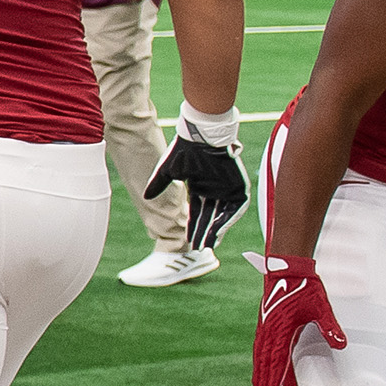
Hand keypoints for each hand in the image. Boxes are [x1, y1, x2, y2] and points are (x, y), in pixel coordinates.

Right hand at [144, 105, 249, 249]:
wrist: (203, 138)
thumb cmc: (185, 151)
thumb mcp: (167, 172)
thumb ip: (158, 184)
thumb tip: (146, 197)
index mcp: (200, 185)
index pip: (197, 211)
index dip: (192, 225)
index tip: (188, 240)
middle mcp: (215, 189)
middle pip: (209, 216)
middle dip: (203, 232)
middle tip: (197, 247)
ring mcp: (228, 189)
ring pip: (222, 216)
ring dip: (215, 230)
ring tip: (207, 244)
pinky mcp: (239, 188)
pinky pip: (235, 210)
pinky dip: (227, 221)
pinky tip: (218, 232)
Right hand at [244, 253, 347, 385]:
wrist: (288, 270)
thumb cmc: (305, 288)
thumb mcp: (322, 307)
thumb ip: (330, 327)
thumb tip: (340, 345)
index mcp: (281, 329)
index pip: (277, 359)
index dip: (274, 377)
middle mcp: (269, 329)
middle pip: (264, 359)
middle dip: (263, 378)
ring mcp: (265, 325)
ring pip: (259, 352)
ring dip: (258, 369)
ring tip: (258, 383)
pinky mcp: (265, 321)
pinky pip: (259, 344)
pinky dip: (258, 356)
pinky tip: (260, 361)